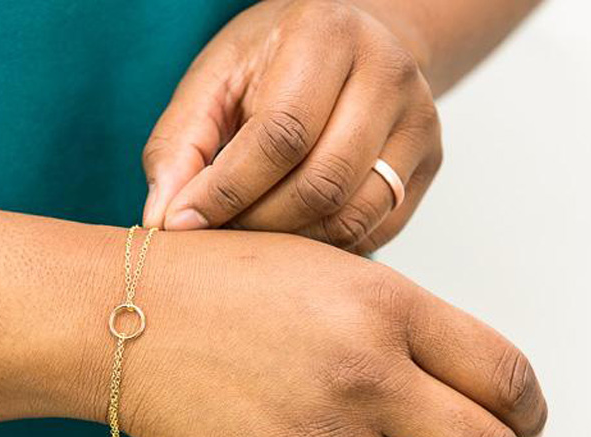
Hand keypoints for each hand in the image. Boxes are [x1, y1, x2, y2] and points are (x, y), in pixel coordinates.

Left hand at [142, 0, 441, 252]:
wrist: (349, 44)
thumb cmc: (268, 65)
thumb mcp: (212, 83)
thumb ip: (178, 146)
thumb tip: (162, 219)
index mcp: (326, 36)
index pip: (280, 135)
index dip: (226, 191)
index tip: (182, 223)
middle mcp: (387, 73)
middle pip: (322, 183)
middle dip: (258, 222)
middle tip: (217, 233)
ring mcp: (419, 120)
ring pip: (352, 215)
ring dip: (290, 242)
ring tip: (250, 232)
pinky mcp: (428, 163)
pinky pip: (374, 229)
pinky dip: (323, 247)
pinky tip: (289, 233)